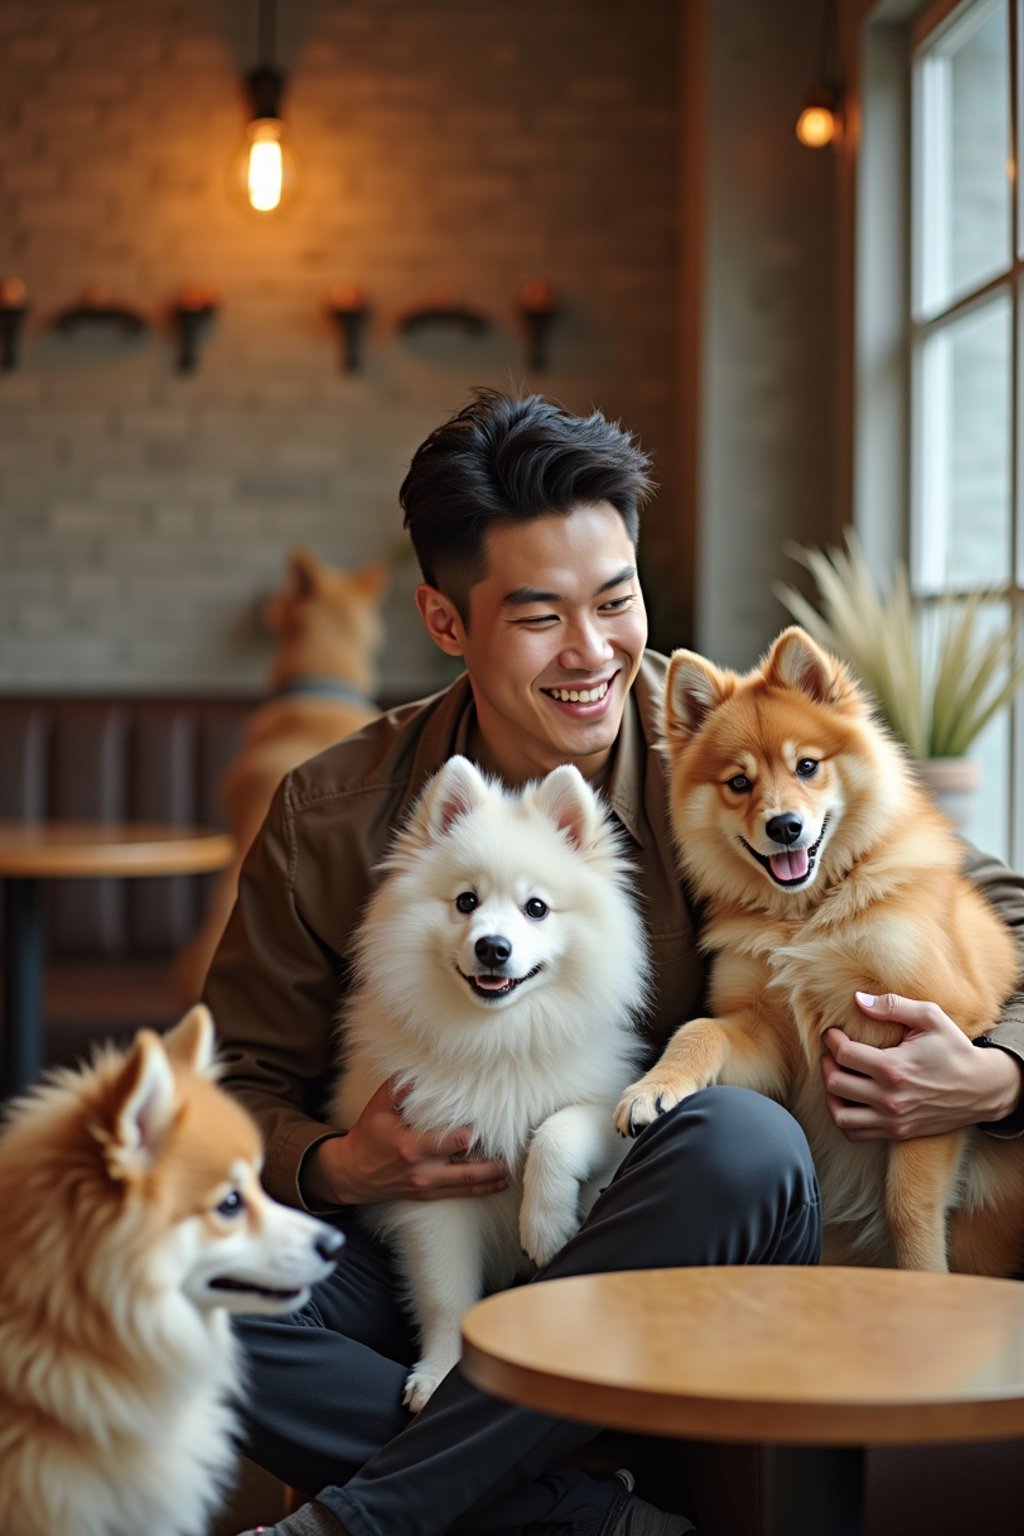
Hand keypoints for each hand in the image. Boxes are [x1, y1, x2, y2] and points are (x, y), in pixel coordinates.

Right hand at [302, 1080, 507, 1205]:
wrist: (352, 1173)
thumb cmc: (367, 1136)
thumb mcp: (378, 1108)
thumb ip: (399, 1088)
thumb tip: (419, 1070)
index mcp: (410, 1147)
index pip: (447, 1143)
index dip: (468, 1136)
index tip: (483, 1127)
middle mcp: (422, 1170)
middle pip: (464, 1170)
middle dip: (489, 1164)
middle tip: (510, 1155)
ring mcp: (426, 1185)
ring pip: (466, 1185)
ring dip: (491, 1178)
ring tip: (510, 1171)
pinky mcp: (427, 1195)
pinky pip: (459, 1194)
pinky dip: (481, 1189)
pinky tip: (498, 1183)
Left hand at [821, 991, 1023, 1140]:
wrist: (982, 1088)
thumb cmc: (955, 1049)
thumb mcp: (931, 1017)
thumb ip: (893, 1006)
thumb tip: (858, 1000)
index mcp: (895, 1067)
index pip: (844, 1054)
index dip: (832, 1039)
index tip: (834, 1033)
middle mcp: (890, 1098)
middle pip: (835, 1083)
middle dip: (827, 1064)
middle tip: (833, 1053)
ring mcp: (893, 1119)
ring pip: (840, 1115)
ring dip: (831, 1095)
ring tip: (837, 1078)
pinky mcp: (898, 1132)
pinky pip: (855, 1132)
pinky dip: (844, 1118)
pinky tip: (850, 1100)